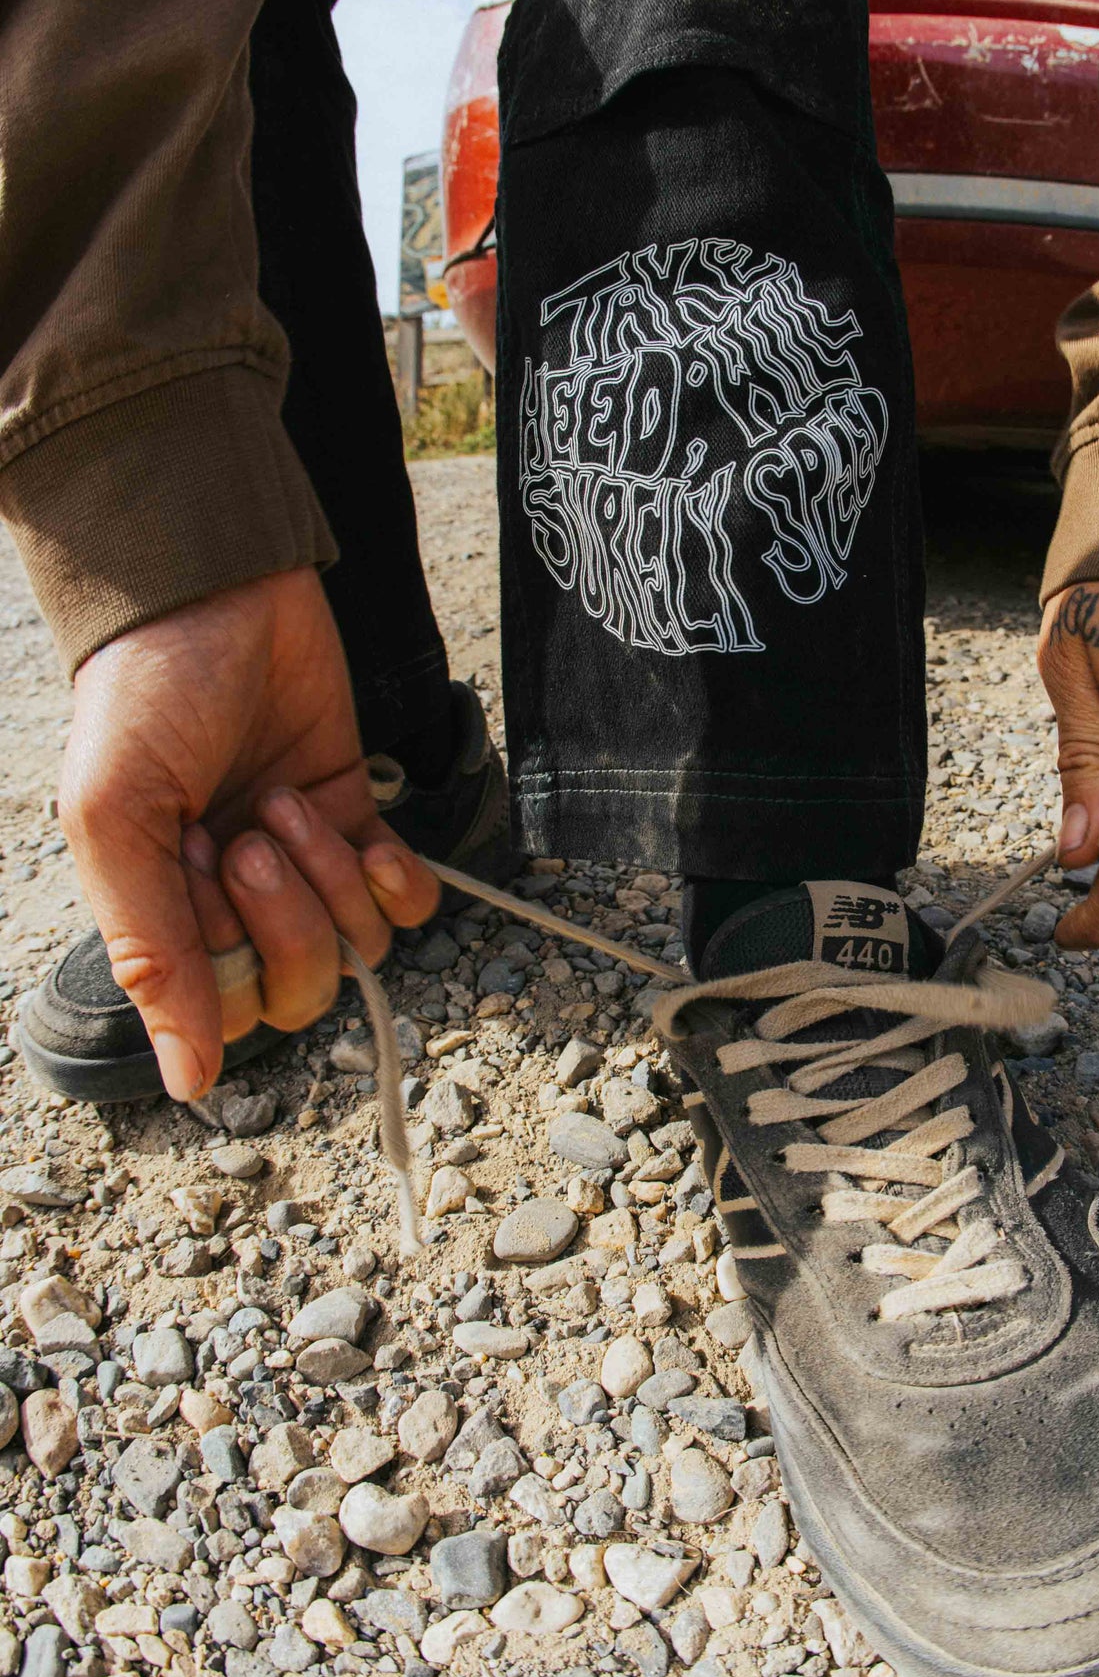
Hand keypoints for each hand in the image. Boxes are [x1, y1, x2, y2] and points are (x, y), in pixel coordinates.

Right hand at [59, 568, 438, 1100]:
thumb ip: (152, 954)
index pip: (225, 1009)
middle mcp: (234, 903)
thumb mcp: (117, 823)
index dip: (229, 961)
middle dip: (288, 922)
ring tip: (285, 800)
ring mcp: (302, 862)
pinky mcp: (357, 817)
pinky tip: (365, 836)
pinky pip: (402, 899)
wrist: (213, 593)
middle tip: (250, 836)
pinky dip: (393, 878)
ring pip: (356, 947)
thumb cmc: (141, 699)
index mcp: (164, 914)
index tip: (198, 870)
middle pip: (301, 990)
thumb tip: (191, 1084)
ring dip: (330, 879)